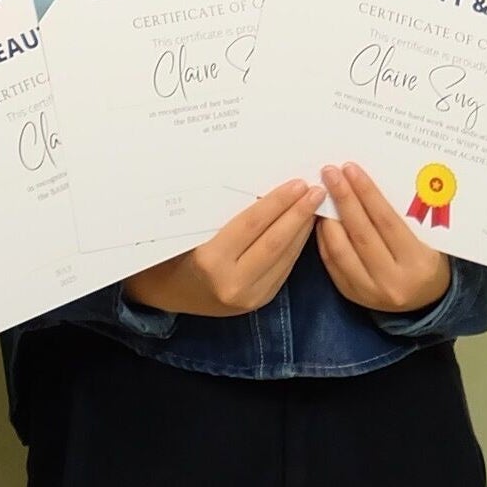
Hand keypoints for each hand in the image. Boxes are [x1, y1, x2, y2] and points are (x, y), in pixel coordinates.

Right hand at [123, 179, 323, 316]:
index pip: (250, 224)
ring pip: (284, 257)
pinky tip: (302, 230)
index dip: (277, 203)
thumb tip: (263, 192)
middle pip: (274, 242)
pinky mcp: (259, 301)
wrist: (169, 294)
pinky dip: (295, 247)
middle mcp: (231, 281)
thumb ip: (224, 218)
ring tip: (315, 206)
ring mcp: (248, 296)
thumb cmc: (173, 254)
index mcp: (209, 260)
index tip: (297, 184)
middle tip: (316, 191)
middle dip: (298, 214)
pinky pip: (283, 270)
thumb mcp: (189, 233)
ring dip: (303, 230)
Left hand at [316, 162, 450, 312]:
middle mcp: (394, 280)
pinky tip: (321, 218)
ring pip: (340, 249)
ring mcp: (370, 291)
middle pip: (361, 233)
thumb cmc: (428, 260)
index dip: (367, 194)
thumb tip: (366, 183)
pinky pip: (331, 261)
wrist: (428, 302)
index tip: (350, 170)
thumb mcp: (428, 240)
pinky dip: (324, 237)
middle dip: (344, 199)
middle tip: (330, 173)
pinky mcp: (352, 295)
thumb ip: (403, 218)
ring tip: (321, 193)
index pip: (387, 221)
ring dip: (328, 218)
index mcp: (419, 263)